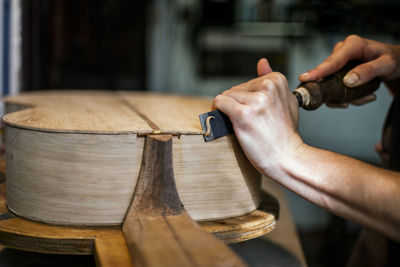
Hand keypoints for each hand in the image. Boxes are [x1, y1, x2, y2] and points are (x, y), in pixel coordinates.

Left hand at [212, 58, 302, 175]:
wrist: (287, 157)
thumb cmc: (285, 134)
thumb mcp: (285, 102)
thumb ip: (272, 81)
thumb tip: (262, 62)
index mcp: (277, 80)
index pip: (248, 83)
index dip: (245, 99)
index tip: (253, 113)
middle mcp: (267, 87)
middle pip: (236, 89)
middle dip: (236, 105)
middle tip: (249, 122)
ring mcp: (255, 100)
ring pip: (227, 96)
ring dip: (228, 110)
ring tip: (242, 124)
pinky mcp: (243, 114)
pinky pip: (220, 103)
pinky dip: (217, 110)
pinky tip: (224, 119)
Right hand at [299, 35, 399, 106]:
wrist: (395, 63)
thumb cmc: (392, 60)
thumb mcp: (387, 64)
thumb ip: (369, 71)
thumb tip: (348, 80)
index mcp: (353, 45)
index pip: (333, 60)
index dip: (319, 70)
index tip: (305, 78)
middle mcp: (342, 52)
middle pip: (329, 75)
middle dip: (340, 91)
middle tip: (357, 99)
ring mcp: (339, 63)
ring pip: (331, 84)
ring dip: (347, 96)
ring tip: (366, 96)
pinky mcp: (338, 72)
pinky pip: (334, 88)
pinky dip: (347, 97)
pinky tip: (362, 96)